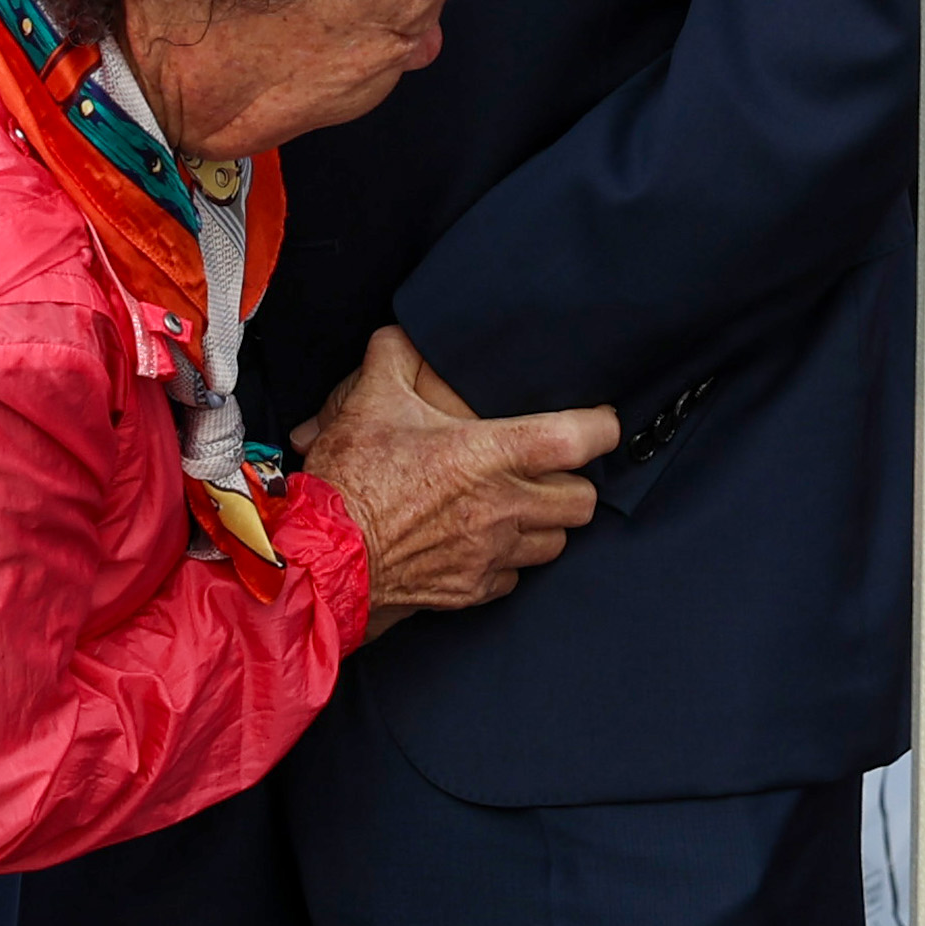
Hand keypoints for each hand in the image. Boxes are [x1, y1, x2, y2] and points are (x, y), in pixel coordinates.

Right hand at [293, 328, 615, 636]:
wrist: (322, 558)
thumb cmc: (350, 480)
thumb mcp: (368, 400)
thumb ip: (395, 355)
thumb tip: (405, 335)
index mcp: (489, 454)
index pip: (580, 440)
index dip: (602, 426)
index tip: (598, 420)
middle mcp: (503, 507)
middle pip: (582, 500)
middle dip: (573, 482)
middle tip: (552, 469)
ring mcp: (492, 554)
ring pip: (556, 543)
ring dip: (544, 523)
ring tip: (520, 505)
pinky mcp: (473, 590)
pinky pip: (514, 577)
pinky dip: (508, 561)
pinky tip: (484, 542)